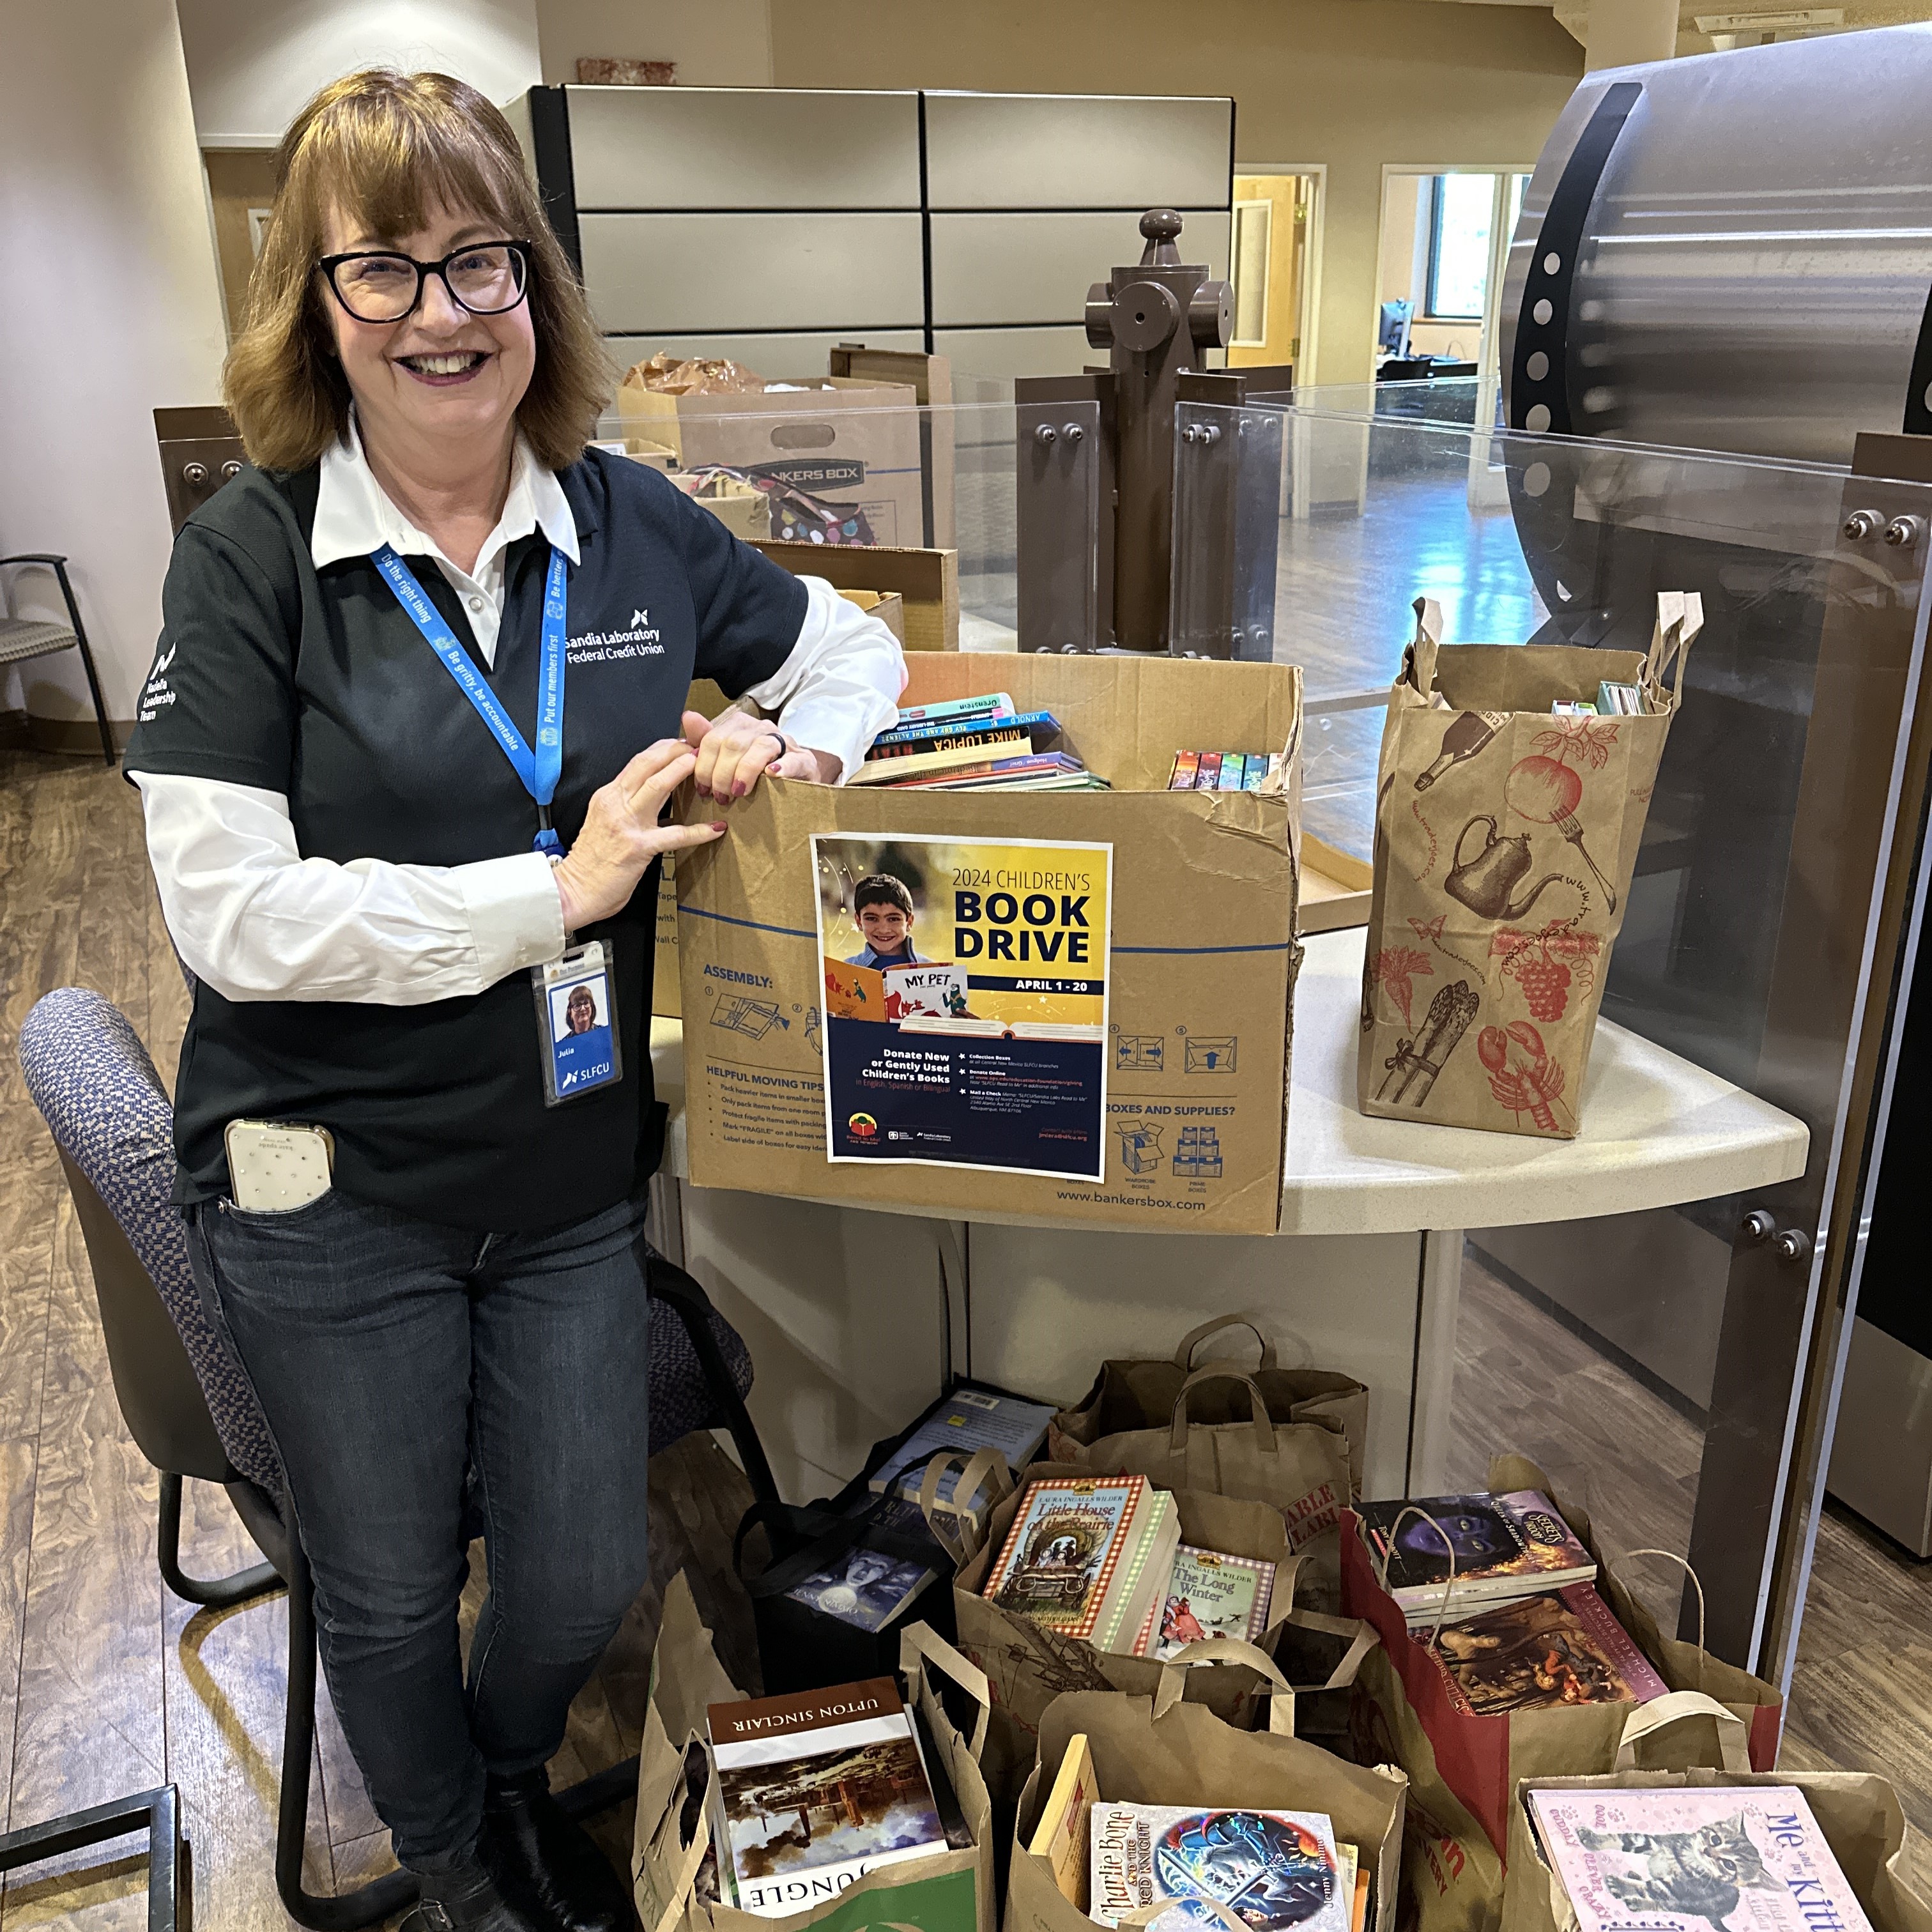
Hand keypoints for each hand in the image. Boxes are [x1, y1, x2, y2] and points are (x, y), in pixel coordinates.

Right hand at [552, 738, 723, 929]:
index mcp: (607, 797)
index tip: (680, 744)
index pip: (637, 763)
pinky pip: (674, 835)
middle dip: (673, 750)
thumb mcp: (602, 821)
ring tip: (701, 764)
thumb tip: (649, 795)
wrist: (572, 890)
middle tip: (696, 745)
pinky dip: (698, 831)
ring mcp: (626, 824)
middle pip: (646, 764)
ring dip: (680, 771)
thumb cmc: (590, 862)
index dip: (662, 750)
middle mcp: (615, 804)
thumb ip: (623, 806)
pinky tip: (715, 828)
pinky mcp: (638, 847)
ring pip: (656, 786)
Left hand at [683, 709, 838, 797]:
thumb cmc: (756, 771)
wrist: (795, 779)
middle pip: (734, 743)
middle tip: (719, 797)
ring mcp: (785, 742)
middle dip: (721, 774)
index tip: (703, 789)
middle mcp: (761, 728)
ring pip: (760, 747)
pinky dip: (782, 767)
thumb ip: (705, 740)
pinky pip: (793, 759)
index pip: (714, 738)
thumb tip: (687, 717)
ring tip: (738, 793)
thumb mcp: (727, 758)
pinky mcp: (804, 759)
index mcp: (740, 725)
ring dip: (745, 772)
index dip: (704, 765)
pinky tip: (772, 775)